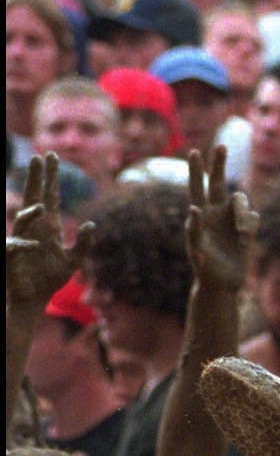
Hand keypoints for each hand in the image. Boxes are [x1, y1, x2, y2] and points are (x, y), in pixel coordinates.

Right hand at [6, 153, 93, 312]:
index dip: (52, 177)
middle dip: (37, 178)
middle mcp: (35, 228)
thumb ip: (84, 243)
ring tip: (41, 206)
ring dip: (31, 213)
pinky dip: (23, 246)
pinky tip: (32, 246)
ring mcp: (22, 240)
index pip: (51, 196)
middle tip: (38, 157)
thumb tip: (90, 223)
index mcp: (49, 226)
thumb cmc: (50, 278)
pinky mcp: (13, 257)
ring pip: (23, 221)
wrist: (33, 299)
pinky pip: (16, 248)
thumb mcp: (74, 260)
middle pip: (35, 198)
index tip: (52, 156)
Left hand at [185, 147, 255, 289]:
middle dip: (219, 164)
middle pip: (218, 183)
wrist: (223, 283)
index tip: (194, 152)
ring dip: (242, 214)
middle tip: (221, 146)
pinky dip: (249, 227)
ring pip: (241, 201)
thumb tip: (193, 208)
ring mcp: (232, 219)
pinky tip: (244, 241)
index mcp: (201, 215)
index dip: (196, 170)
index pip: (196, 188)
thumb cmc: (205, 268)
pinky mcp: (247, 229)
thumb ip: (193, 229)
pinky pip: (253, 217)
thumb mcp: (195, 249)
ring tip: (241, 234)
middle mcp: (216, 213)